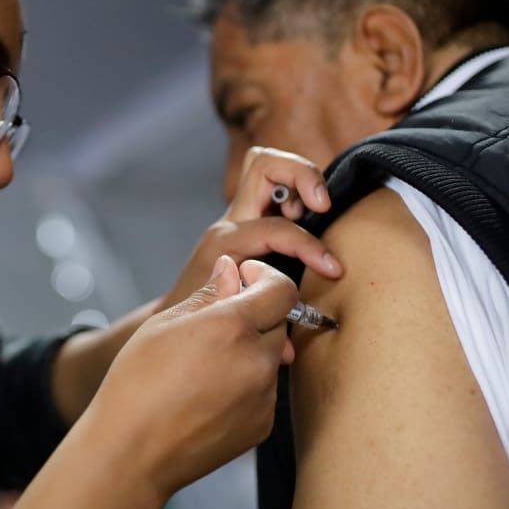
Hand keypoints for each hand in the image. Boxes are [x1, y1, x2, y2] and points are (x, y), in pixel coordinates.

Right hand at [80, 256, 297, 503]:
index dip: (265, 277)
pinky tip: (207, 392)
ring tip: (203, 366)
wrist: (132, 451)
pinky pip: (263, 391)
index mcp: (232, 328)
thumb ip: (207, 294)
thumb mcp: (164, 323)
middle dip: (254, 315)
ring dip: (248, 350)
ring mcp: (263, 398)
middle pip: (279, 322)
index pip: (282, 289)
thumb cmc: (137, 385)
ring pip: (270, 358)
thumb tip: (231, 270)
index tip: (245, 279)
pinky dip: (245, 384)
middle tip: (214, 325)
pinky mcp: (261, 425)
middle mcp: (257, 362)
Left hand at [157, 146, 340, 310]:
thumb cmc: (201, 317)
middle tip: (323, 205)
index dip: (309, 247)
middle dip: (303, 175)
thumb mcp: (230, 318)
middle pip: (263, 164)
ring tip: (316, 208)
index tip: (332, 269)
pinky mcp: (249, 218)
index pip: (274, 228)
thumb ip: (260, 321)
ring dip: (300, 177)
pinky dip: (297, 189)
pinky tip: (311, 215)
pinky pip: (273, 184)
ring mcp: (239, 214)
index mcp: (225, 242)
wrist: (176, 312)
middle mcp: (230, 220)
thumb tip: (290, 344)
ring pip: (267, 165)